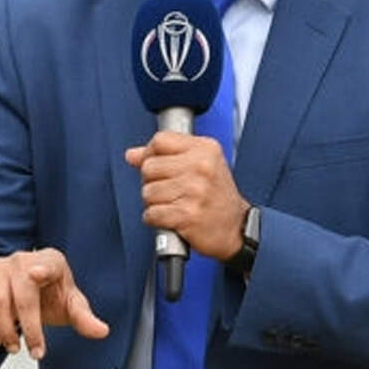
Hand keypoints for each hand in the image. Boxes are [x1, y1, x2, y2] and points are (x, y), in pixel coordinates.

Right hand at [0, 248, 108, 359]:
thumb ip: (84, 318)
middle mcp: (22, 258)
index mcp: (51, 260)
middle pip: (21, 295)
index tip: (35, 274)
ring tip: (14, 346)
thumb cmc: (51, 295)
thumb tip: (102, 331)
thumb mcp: (70, 305)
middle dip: (28, 327)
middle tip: (34, 352)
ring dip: (4, 330)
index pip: (47, 265)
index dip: (41, 269)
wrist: (22, 286)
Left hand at [126, 131, 248, 261]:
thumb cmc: (218, 196)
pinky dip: (156, 219)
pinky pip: (152, 213)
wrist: (236, 228)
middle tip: (168, 190)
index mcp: (205, 149)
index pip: (160, 140)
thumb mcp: (200, 165)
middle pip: (149, 167)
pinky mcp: (187, 215)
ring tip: (172, 204)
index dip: (150, 154)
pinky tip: (171, 217)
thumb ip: (166, 155)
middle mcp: (201, 167)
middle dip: (151, 182)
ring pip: (147, 192)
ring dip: (154, 203)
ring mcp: (195, 191)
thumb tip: (132, 154)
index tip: (157, 165)